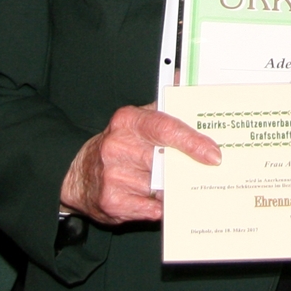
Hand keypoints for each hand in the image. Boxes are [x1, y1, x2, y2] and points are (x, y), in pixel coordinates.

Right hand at [60, 103, 220, 225]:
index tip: (213, 154)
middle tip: (201, 173)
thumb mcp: (137, 121)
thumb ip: (164, 108)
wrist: (77, 176)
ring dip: (170, 189)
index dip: (193, 142)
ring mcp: (112, 175)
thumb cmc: (117, 147)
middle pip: (166, 160)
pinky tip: (157, 201)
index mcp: (129, 120)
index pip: (166, 127)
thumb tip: (186, 81)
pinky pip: (151, 209)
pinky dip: (159, 207)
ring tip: (170, 185)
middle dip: (184, 169)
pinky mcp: (111, 201)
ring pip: (160, 186)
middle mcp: (117, 146)